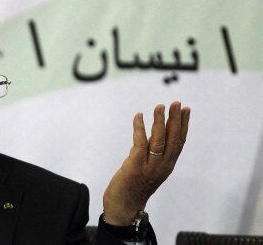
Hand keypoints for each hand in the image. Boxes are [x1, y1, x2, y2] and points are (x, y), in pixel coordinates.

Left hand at [102, 101, 190, 225]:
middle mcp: (162, 166)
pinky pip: (140, 143)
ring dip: (160, 121)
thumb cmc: (133, 188)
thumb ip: (151, 155)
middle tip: (177, 103)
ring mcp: (149, 167)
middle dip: (176, 119)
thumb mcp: (148, 170)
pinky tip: (139, 116)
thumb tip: (149, 137)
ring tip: (160, 106)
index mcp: (167, 166)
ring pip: (159, 140)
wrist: (124, 208)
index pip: (179, 143)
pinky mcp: (135, 166)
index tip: (186, 110)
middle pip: (173, 139)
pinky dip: (140, 128)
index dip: (184, 126)